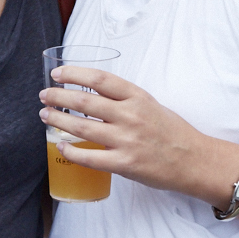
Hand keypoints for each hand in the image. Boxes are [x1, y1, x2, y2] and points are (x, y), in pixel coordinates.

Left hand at [39, 66, 238, 207]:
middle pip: (84, 102)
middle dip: (58, 97)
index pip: (99, 79)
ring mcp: (127, 140)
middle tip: (44, 96)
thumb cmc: (171, 131)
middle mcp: (130, 115)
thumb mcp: (150, 104)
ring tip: (45, 116)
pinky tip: (60, 145)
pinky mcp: (125, 164)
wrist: (194, 160)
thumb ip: (124, 99)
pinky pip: (90, 157)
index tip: (57, 74)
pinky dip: (71, 151)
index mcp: (137, 96)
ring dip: (58, 121)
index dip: (74, 73)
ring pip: (82, 127)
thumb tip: (91, 93)